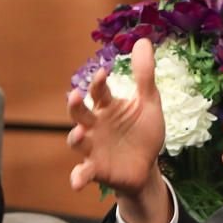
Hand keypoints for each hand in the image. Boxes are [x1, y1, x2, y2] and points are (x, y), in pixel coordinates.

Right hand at [67, 38, 170, 222]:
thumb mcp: (148, 103)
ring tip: (79, 134)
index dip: (99, 83)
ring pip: (77, 141)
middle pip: (79, 114)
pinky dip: (78, 177)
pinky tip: (78, 182)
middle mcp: (95, 125)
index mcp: (107, 107)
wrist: (147, 165)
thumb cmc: (143, 131)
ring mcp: (93, 147)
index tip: (104, 73)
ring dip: (75, 137)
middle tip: (75, 96)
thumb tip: (144, 40)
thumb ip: (144, 75)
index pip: (99, 92)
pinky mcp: (96, 168)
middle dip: (75, 106)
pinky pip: (83, 173)